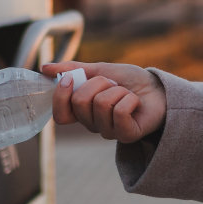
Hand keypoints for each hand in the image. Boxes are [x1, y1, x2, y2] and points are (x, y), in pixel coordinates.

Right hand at [42, 60, 167, 142]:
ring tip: (125, 92)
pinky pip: (119, 112)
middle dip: (98, 83)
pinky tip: (135, 102)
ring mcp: (110, 132)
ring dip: (117, 90)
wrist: (158, 86)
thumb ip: (73, 70)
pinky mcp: (127, 135)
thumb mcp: (99, 69)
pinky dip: (129, 99)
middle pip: (80, 103)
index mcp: (83, 112)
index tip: (70, 79)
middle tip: (112, 83)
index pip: (60, 115)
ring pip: (101, 104)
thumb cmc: (129, 81)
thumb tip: (44, 68)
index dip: (61, 97)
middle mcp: (93, 125)